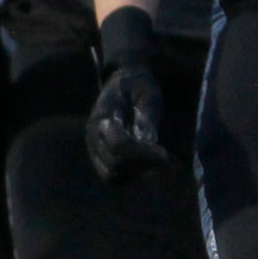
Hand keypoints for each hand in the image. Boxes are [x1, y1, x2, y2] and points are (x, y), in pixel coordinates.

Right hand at [87, 56, 168, 183]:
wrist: (122, 81)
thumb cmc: (138, 86)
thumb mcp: (148, 94)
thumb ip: (146, 116)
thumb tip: (147, 140)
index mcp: (103, 117)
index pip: (119, 145)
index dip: (143, 153)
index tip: (165, 153)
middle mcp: (93, 136)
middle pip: (114, 164)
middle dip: (142, 164)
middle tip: (163, 157)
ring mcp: (94, 148)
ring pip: (111, 176)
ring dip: (135, 174)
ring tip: (155, 161)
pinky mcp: (99, 156)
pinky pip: (112, 177)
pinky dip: (130, 177)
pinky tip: (147, 166)